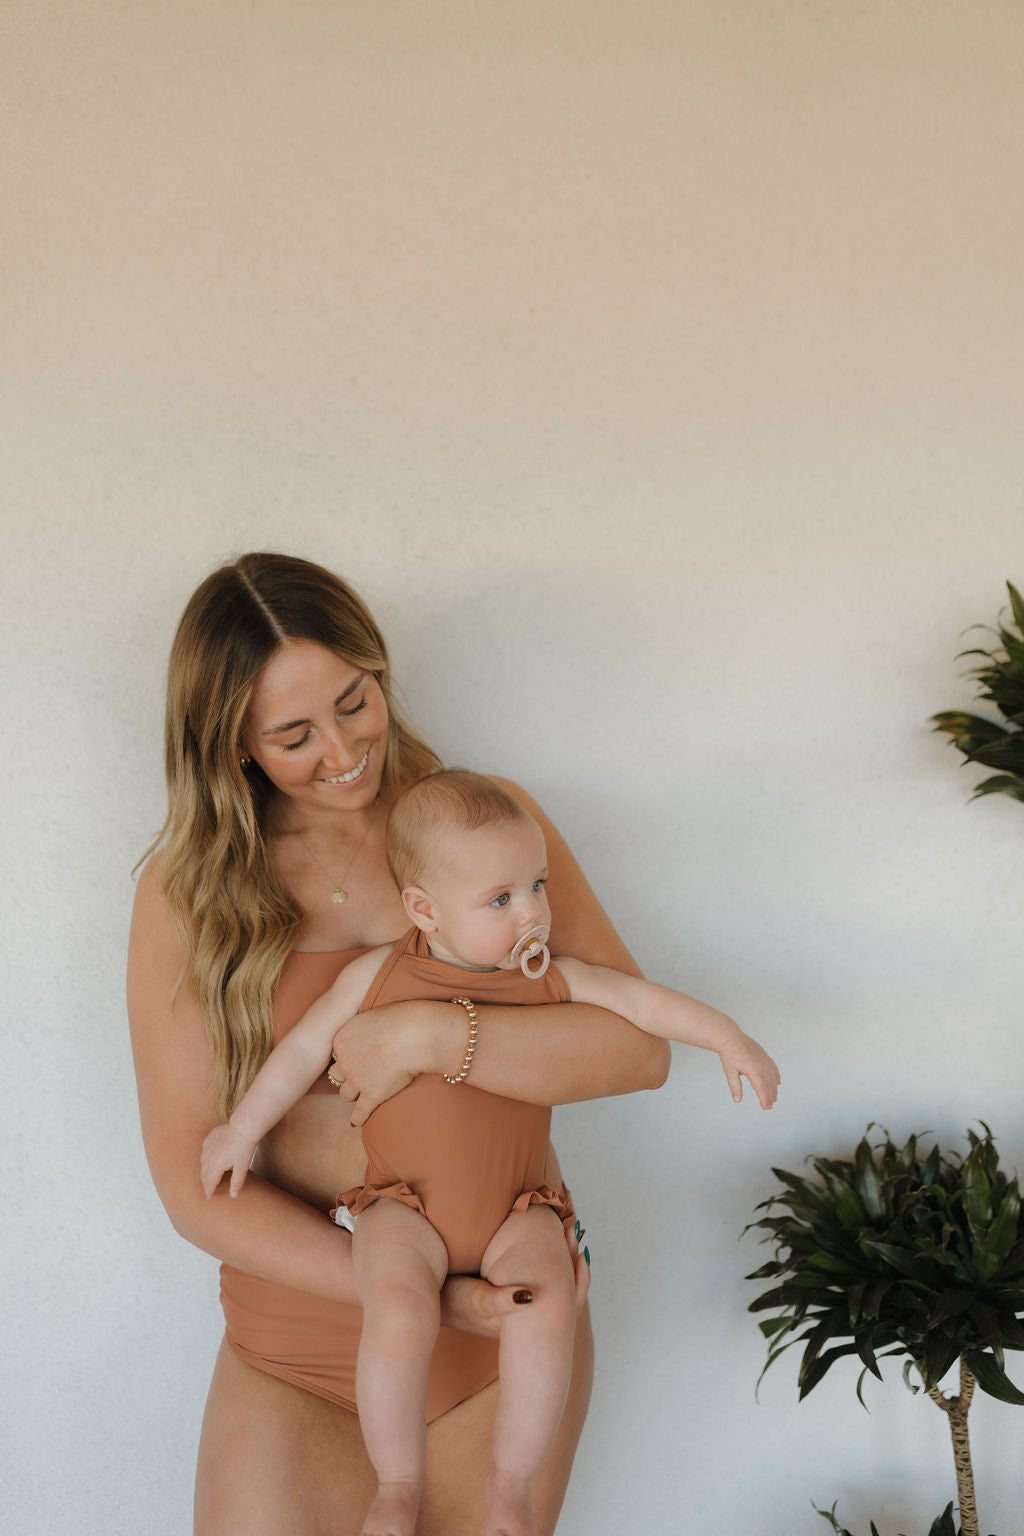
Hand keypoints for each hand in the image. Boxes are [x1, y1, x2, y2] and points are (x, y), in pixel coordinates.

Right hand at [200, 1123, 256, 1197]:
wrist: (243, 1127)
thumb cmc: (244, 1147)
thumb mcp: (242, 1167)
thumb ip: (237, 1182)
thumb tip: (233, 1196)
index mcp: (216, 1166)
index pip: (209, 1182)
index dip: (209, 1191)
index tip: (209, 1197)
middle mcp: (208, 1157)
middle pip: (204, 1174)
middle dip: (206, 1182)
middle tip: (209, 1189)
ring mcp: (207, 1147)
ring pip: (203, 1163)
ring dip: (205, 1171)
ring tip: (209, 1177)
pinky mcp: (209, 1139)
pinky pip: (204, 1152)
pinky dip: (206, 1159)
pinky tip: (210, 1160)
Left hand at [330, 999, 451, 1125]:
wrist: (414, 1034)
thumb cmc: (401, 1018)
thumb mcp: (375, 1014)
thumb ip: (367, 1025)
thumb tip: (372, 1027)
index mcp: (342, 1038)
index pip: (338, 1052)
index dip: (348, 1055)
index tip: (358, 1056)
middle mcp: (345, 1060)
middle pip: (337, 1074)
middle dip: (346, 1076)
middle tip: (357, 1076)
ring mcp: (357, 1080)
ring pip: (346, 1094)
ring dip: (352, 1095)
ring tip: (360, 1097)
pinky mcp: (371, 1096)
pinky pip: (359, 1113)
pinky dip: (358, 1118)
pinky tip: (358, 1121)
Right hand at [439, 1217, 589, 1337]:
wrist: (429, 1300)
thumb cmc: (453, 1302)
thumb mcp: (479, 1302)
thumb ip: (502, 1301)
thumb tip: (531, 1295)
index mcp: (527, 1320)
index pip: (565, 1302)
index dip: (576, 1277)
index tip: (578, 1247)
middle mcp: (527, 1311)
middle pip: (563, 1286)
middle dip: (570, 1256)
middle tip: (574, 1229)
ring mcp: (519, 1298)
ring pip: (552, 1276)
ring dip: (560, 1252)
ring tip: (565, 1229)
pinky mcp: (508, 1286)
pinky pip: (538, 1269)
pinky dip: (547, 1253)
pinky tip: (543, 1235)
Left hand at [719, 1031, 780, 1109]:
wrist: (730, 1037)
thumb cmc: (729, 1054)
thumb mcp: (730, 1071)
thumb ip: (735, 1086)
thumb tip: (737, 1100)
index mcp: (753, 1069)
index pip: (761, 1087)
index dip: (764, 1098)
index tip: (765, 1107)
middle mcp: (761, 1064)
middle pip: (769, 1083)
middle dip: (770, 1096)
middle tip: (769, 1107)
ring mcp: (764, 1059)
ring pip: (773, 1076)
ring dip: (774, 1088)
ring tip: (773, 1099)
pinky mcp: (764, 1055)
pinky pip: (773, 1067)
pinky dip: (776, 1076)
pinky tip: (777, 1083)